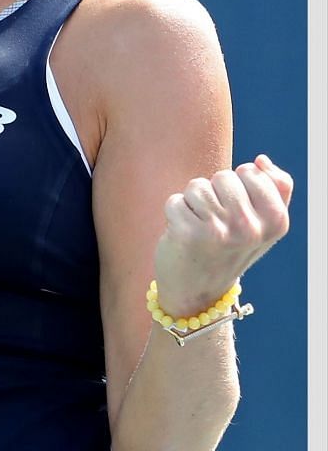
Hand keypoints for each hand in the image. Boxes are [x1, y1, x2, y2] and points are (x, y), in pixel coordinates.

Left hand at [154, 154, 293, 315]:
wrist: (198, 290)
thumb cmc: (230, 248)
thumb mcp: (264, 223)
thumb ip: (275, 188)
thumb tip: (260, 160)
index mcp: (276, 221)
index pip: (251, 171)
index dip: (237, 186)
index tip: (238, 211)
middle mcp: (251, 227)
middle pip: (223, 176)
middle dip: (214, 193)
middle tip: (215, 223)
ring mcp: (220, 232)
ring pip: (197, 186)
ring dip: (192, 203)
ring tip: (200, 227)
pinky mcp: (188, 234)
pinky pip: (174, 201)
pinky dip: (174, 213)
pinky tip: (183, 235)